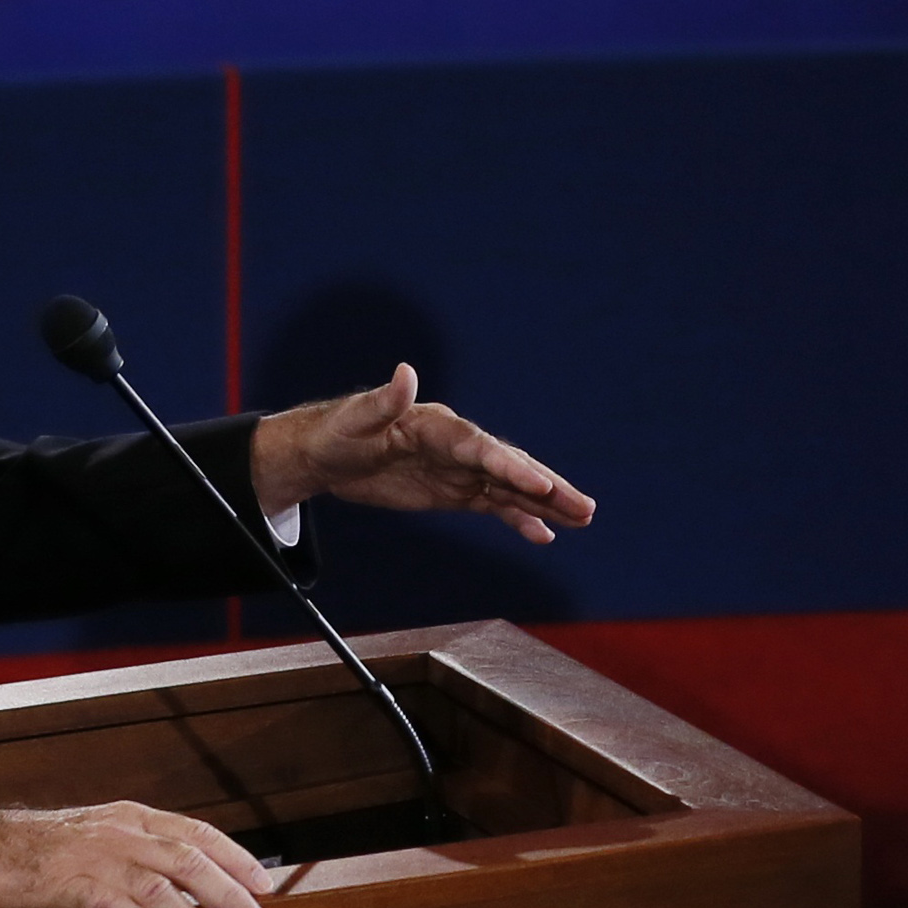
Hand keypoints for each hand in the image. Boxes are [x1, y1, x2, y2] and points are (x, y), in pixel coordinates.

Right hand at [0, 801, 272, 907]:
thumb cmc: (43, 849)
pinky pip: (114, 905)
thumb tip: (194, 882)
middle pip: (189, 861)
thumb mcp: (100, 835)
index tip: (266, 884)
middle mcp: (120, 832)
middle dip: (230, 895)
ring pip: (159, 887)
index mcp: (132, 817)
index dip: (236, 858)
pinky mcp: (66, 884)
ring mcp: (94, 857)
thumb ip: (141, 851)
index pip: (198, 832)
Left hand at [248, 365, 597, 542]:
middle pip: (510, 466)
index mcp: (437, 426)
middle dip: (547, 487)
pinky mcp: (453, 491)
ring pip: (510, 488)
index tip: (540, 484)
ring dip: (546, 503)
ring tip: (583, 518)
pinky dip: (519, 519)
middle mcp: (457, 445)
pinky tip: (543, 534)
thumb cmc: (335, 433)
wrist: (324, 453)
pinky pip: (493, 505)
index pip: (482, 448)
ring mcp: (459, 469)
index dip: (511, 466)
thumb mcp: (353, 421)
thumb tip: (405, 373)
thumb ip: (382, 402)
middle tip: (583, 506)